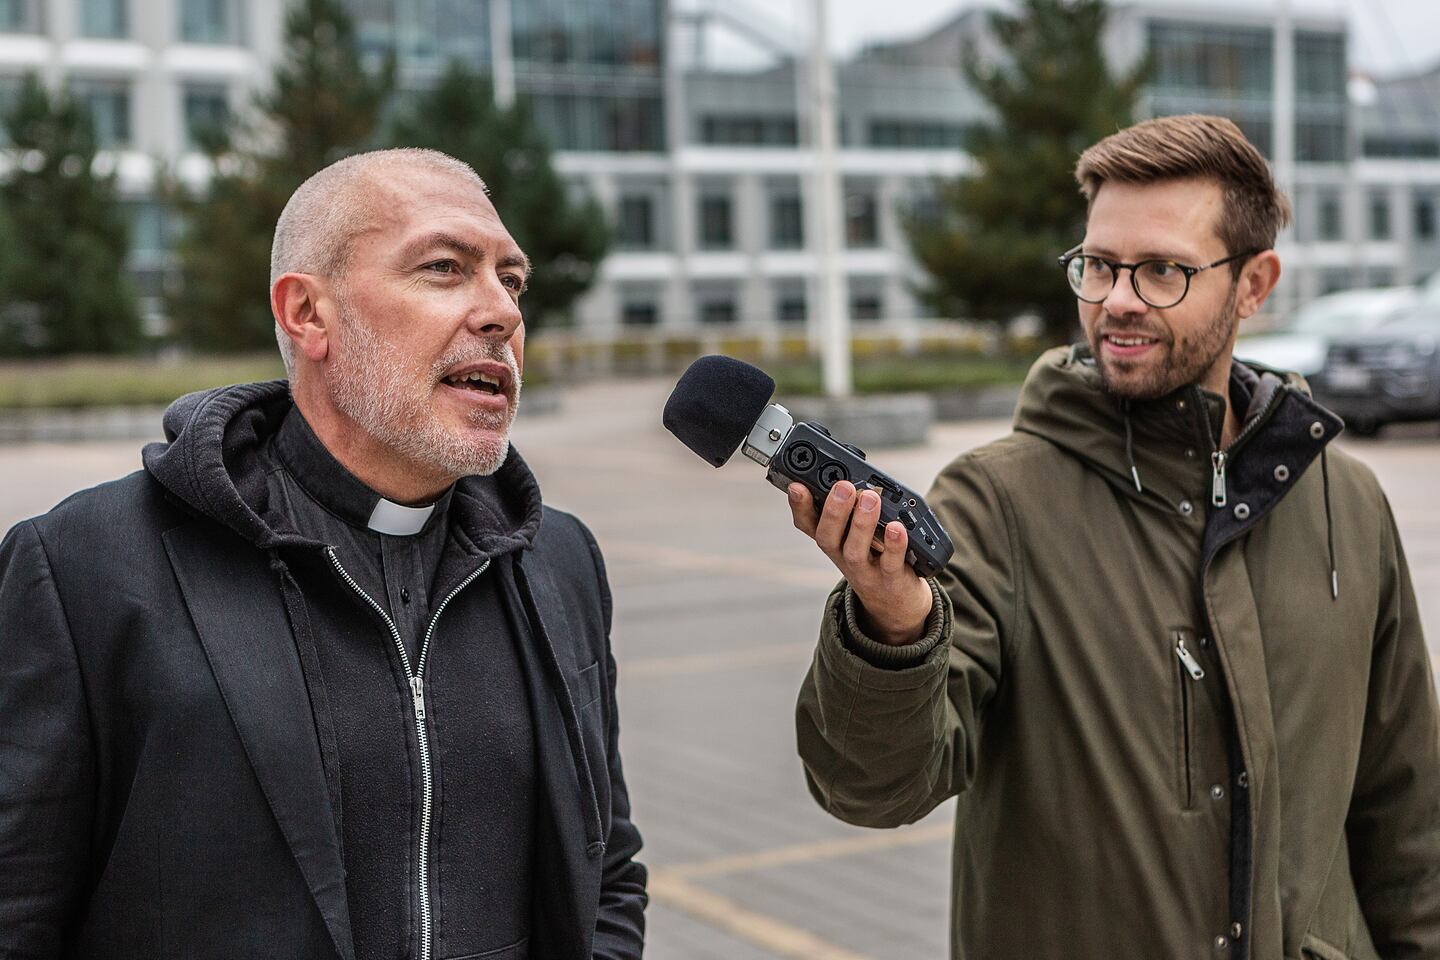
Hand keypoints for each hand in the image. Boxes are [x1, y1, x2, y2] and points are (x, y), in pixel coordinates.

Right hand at [788, 480, 934, 645]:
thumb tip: (852, 473)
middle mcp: (842, 556)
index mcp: (832, 540)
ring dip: (861, 524)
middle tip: (843, 486)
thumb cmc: (874, 558)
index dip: (799, 506)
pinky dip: (893, 545)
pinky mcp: (890, 579)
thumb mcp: (855, 535)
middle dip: (833, 511)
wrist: (894, 604)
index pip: (807, 523)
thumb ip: (851, 509)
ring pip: (855, 550)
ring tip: (870, 498)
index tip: (797, 486)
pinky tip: (897, 527)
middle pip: (827, 537)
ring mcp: (865, 571)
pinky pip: (890, 562)